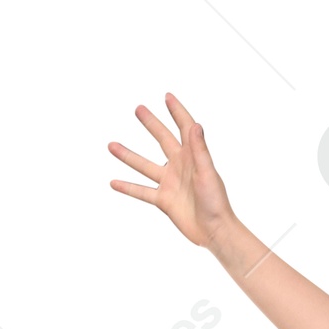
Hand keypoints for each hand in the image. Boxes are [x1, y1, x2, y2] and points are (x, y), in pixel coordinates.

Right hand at [108, 93, 232, 249]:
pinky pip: (141, 192)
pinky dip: (128, 187)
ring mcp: (170, 183)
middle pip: (162, 139)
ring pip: (144, 166)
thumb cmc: (216, 202)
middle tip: (138, 109)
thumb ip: (200, 149)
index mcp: (192, 156)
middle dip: (151, 124)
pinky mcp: (164, 200)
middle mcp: (179, 166)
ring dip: (128, 156)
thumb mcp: (207, 172)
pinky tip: (113, 182)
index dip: (177, 112)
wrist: (214, 231)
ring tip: (111, 145)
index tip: (167, 97)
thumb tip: (195, 124)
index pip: (184, 127)